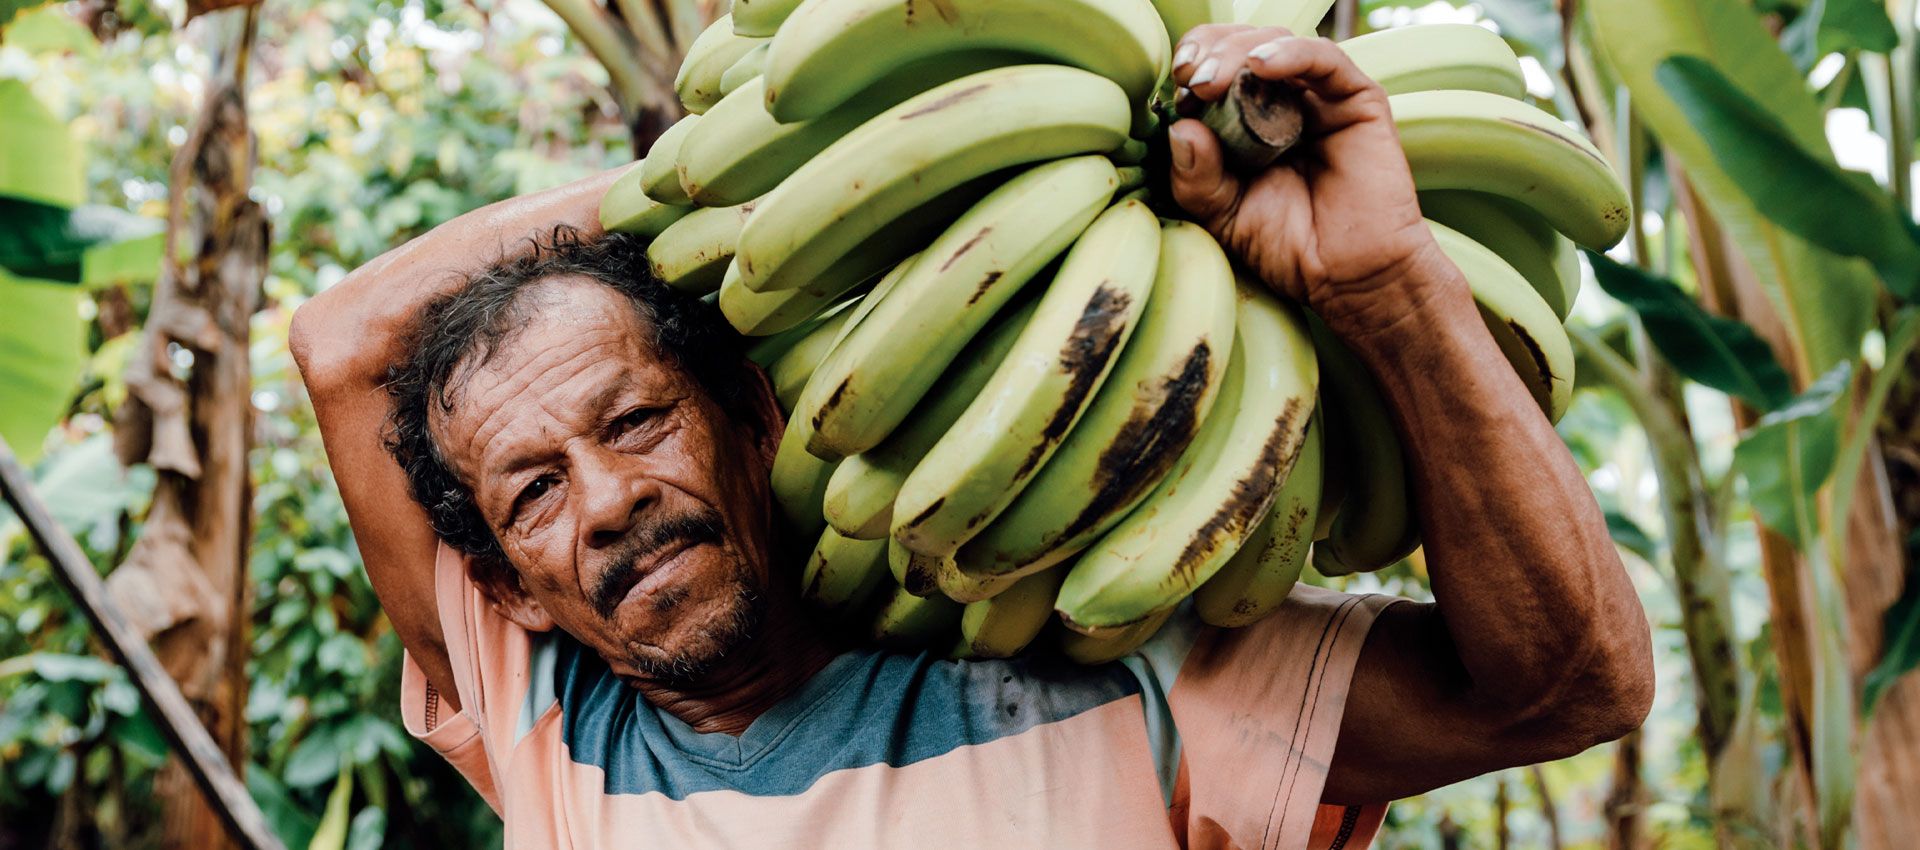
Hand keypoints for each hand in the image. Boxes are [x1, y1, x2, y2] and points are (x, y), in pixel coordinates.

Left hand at [1168, 26, 1459, 337]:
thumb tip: (1179, 127)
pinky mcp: (1356, 100)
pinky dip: (1290, 53)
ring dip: (1238, 52)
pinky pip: (1324, 59)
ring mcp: (1319, 97)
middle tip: (1191, 79)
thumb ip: (1196, 177)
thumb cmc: (1285, 247)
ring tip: (1214, 81)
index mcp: (1244, 121)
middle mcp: (1282, 101)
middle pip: (1241, 47)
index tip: (1175, 82)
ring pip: (1276, 44)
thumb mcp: (1221, 215)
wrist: (1347, 278)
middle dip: (1211, 53)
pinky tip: (1261, 66)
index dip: (1193, 64)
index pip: (1214, 69)